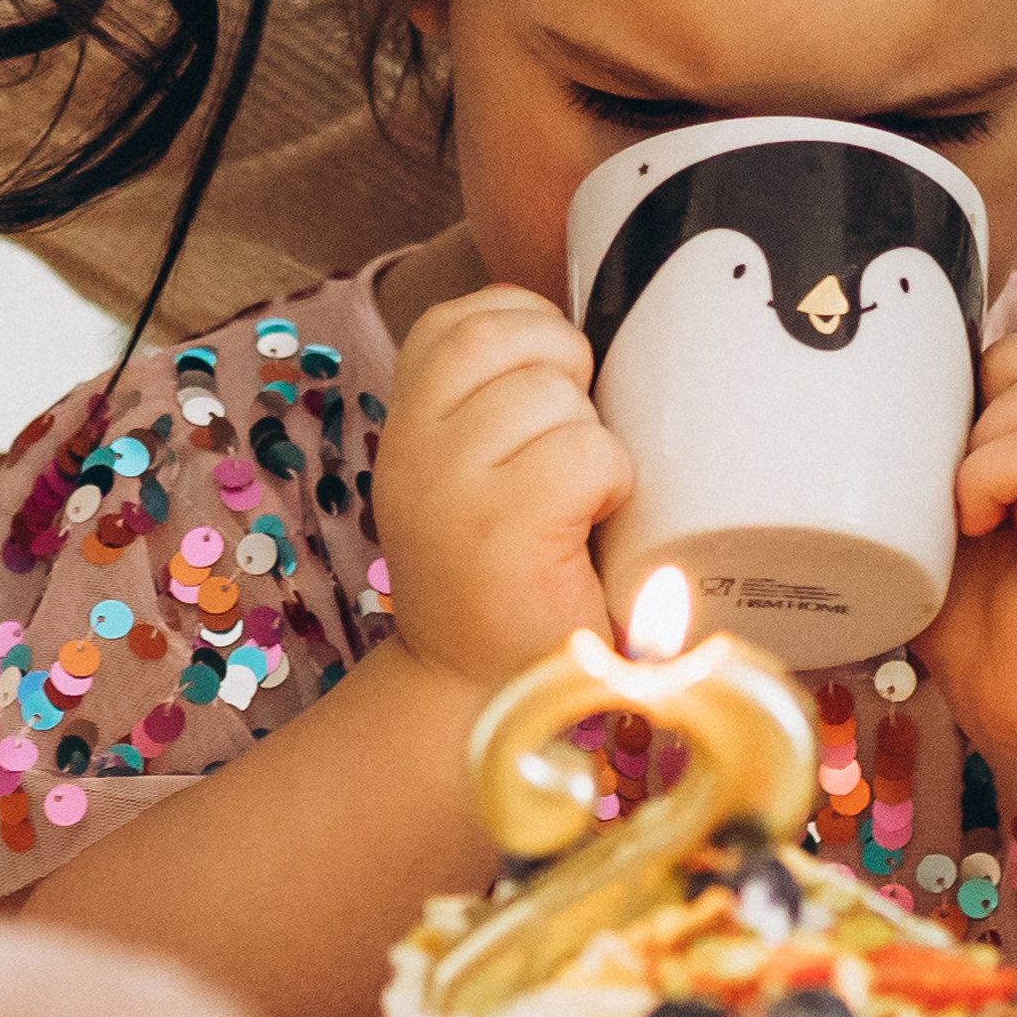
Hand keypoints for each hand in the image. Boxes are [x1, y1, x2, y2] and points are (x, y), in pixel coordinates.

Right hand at [374, 286, 633, 692]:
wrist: (483, 698)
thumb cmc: (506, 582)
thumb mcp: (473, 478)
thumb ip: (497, 407)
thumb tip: (593, 337)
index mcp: (405, 425)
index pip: (460, 318)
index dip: (527, 329)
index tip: (555, 385)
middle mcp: (411, 447)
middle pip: (501, 336)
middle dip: (563, 367)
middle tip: (574, 443)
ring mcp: (448, 485)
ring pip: (551, 392)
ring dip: (592, 435)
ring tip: (582, 497)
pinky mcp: (499, 527)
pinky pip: (585, 452)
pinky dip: (611, 479)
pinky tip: (593, 524)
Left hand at [917, 316, 1016, 763]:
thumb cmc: (982, 615)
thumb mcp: (937, 509)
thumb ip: (928, 443)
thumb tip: (856, 385)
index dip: (1011, 349)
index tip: (963, 419)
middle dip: (995, 379)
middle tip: (959, 457)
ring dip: (988, 434)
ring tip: (962, 499)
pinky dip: (992, 477)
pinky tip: (973, 524)